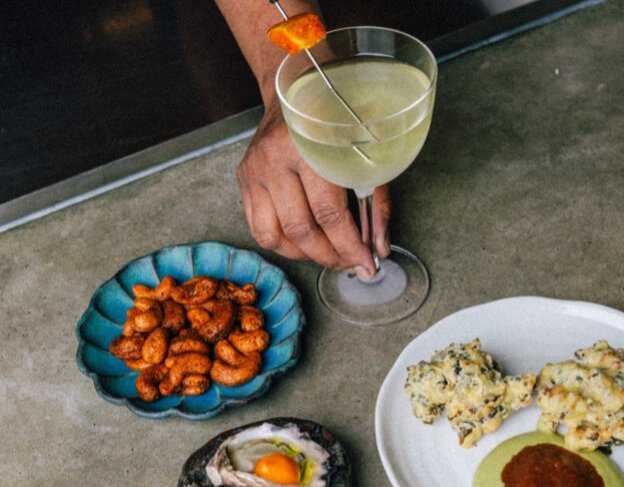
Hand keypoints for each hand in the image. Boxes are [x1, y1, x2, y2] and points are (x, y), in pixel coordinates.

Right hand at [237, 98, 391, 278]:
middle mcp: (275, 159)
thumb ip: (374, 204)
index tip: (366, 264)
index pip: (329, 214)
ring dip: (305, 255)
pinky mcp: (244, 178)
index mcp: (309, 148)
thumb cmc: (339, 120)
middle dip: (330, 256)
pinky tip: (304, 244)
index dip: (349, 247)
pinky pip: (258, 228)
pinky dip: (282, 244)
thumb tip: (379, 247)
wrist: (301, 85)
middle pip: (301, 230)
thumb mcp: (367, 155)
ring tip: (328, 255)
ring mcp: (254, 170)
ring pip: (274, 235)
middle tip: (350, 264)